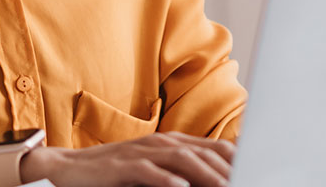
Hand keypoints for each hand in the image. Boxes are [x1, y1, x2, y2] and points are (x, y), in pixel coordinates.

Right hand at [19, 131, 235, 186]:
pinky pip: (148, 172)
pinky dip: (166, 180)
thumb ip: (181, 170)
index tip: (259, 169)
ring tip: (227, 186)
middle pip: (203, 153)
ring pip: (182, 160)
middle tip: (251, 179)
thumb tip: (213, 178)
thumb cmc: (114, 172)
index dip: (238, 159)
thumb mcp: (152, 169)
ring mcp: (141, 152)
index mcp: (171, 142)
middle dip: (229, 168)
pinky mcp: (122, 166)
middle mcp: (160, 143)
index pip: (213, 148)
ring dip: (207, 174)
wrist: (67, 168)